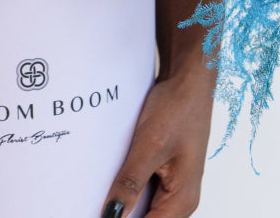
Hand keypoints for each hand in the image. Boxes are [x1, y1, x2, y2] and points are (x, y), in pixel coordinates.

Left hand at [100, 0, 219, 217]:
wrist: (187, 76)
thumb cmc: (178, 108)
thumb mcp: (149, 146)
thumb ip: (130, 184)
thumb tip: (110, 216)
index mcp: (182, 200)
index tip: (97, 213)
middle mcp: (179, 197)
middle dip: (119, 211)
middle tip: (92, 199)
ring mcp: (171, 182)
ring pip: (141, 205)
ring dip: (121, 199)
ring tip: (96, 190)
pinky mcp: (162, 168)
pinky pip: (141, 187)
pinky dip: (124, 184)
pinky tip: (106, 176)